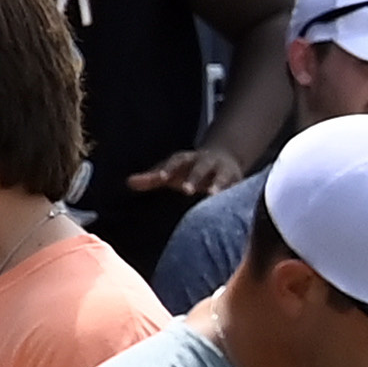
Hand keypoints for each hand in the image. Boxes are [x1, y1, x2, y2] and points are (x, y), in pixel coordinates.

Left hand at [126, 143, 246, 200]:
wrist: (225, 159)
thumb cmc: (190, 171)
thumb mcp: (171, 172)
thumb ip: (152, 178)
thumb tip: (129, 182)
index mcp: (187, 159)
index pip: (177, 161)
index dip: (169, 168)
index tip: (161, 178)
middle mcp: (206, 162)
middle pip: (200, 167)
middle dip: (194, 177)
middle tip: (186, 190)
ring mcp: (223, 171)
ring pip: (222, 176)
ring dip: (219, 184)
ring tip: (214, 195)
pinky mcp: (238, 182)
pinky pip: (238, 187)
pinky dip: (236, 194)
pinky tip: (234, 206)